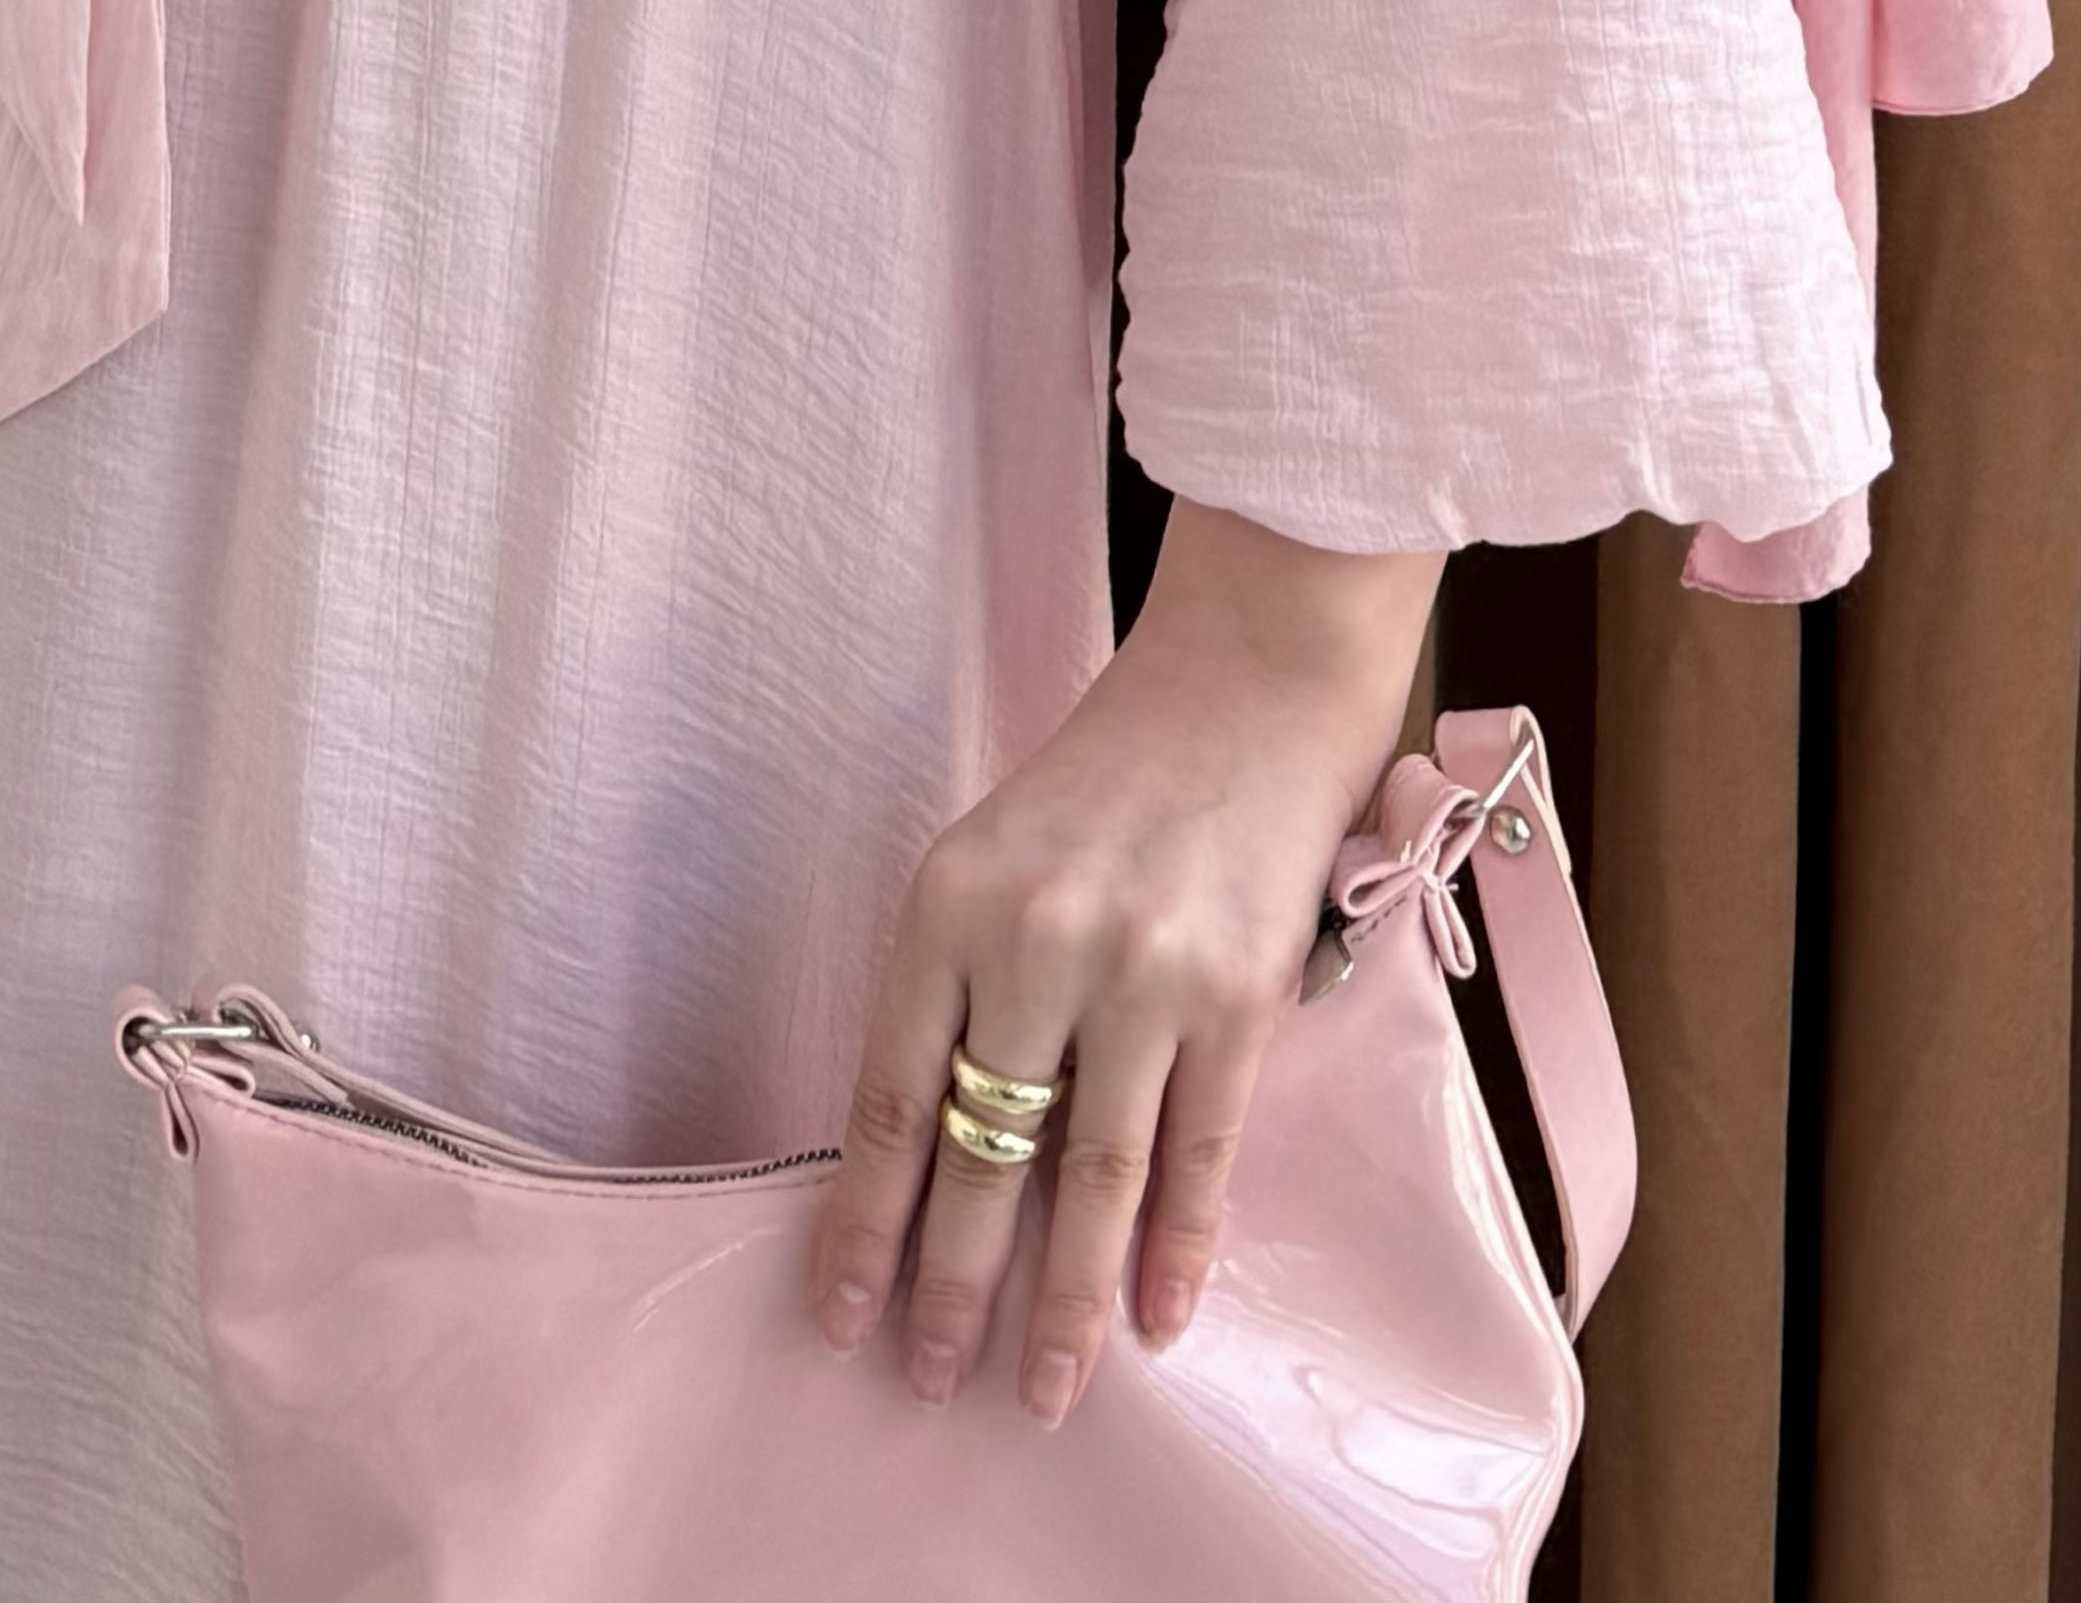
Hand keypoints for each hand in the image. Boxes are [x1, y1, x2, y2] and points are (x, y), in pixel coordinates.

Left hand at [811, 505, 1441, 1424]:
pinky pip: (1197, 1155)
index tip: (835, 1319)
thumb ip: (956, 994)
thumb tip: (927, 1168)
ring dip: (1062, 1304)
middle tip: (927, 1381)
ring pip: (1088, 1180)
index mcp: (949, 907)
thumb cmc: (1104, 785)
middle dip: (951, 1287)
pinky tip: (1155, 1320)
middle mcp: (1038, 945)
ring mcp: (1145, 976)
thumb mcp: (988, 863)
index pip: (888, 1103)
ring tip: (1041, 1392)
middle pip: (981, 1158)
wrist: (1245, 688)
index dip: (861, 1226)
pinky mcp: (1238, 999)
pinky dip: (1176, 1249)